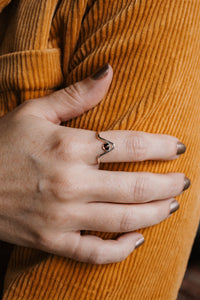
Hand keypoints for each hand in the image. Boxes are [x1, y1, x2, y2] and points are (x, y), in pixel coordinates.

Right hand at [0, 64, 189, 263]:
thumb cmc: (2, 143)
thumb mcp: (35, 111)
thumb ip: (77, 95)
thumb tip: (108, 71)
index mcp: (69, 147)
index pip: (131, 146)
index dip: (162, 146)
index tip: (179, 147)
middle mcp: (70, 183)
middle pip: (136, 186)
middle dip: (168, 184)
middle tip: (183, 181)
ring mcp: (61, 216)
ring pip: (123, 220)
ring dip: (155, 214)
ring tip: (172, 206)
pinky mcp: (51, 239)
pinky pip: (94, 253)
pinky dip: (120, 251)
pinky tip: (135, 240)